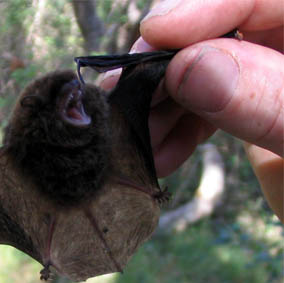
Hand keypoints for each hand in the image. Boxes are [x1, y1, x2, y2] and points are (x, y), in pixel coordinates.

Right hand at [101, 0, 282, 221]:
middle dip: (168, 67)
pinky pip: (205, 99)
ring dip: (163, 104)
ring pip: (203, 66)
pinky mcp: (253, 99)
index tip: (154, 35)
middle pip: (221, 29)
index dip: (205, 5)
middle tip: (129, 100)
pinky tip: (161, 152)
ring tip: (139, 142)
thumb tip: (189, 66)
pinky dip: (177, 126)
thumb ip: (270, 102)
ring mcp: (272, 70)